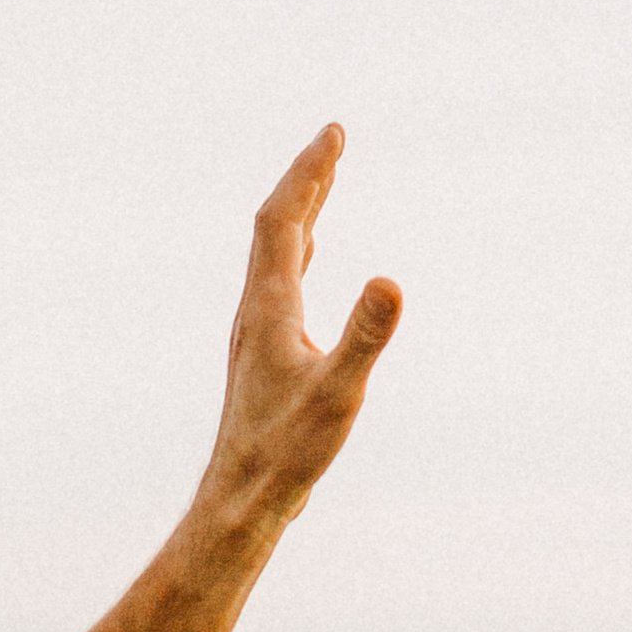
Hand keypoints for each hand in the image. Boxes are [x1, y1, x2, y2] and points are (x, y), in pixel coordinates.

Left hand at [201, 125, 401, 526]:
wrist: (239, 498)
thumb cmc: (287, 452)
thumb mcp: (338, 394)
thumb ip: (364, 336)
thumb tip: (391, 279)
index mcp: (269, 306)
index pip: (284, 219)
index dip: (308, 173)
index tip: (333, 133)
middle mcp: (255, 308)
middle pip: (275, 225)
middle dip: (305, 178)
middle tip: (333, 138)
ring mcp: (256, 329)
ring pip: (275, 251)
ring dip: (301, 209)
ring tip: (324, 181)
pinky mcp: (263, 351)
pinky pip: (279, 277)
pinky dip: (298, 246)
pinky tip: (309, 255)